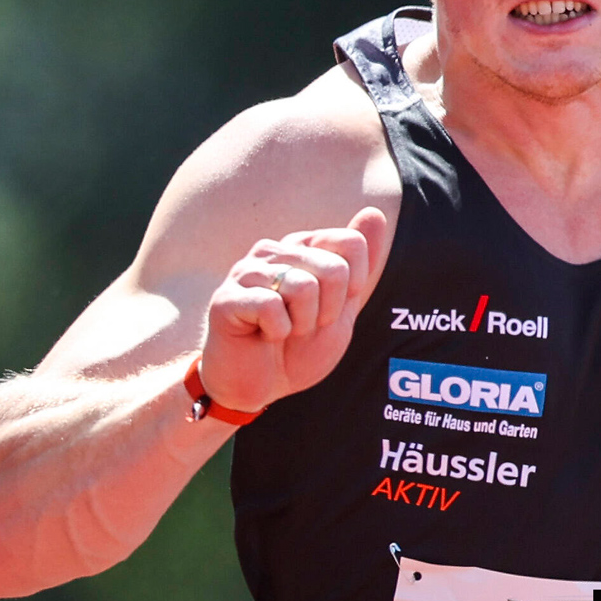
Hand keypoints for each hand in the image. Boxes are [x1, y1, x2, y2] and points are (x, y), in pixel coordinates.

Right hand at [201, 207, 388, 412]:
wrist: (261, 388)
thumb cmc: (298, 349)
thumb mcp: (342, 308)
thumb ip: (360, 262)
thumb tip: (374, 211)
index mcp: (302, 248)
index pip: (351, 243)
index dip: (354, 285)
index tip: (333, 309)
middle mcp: (274, 251)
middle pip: (334, 268)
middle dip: (330, 311)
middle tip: (303, 328)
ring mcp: (247, 271)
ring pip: (303, 286)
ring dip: (303, 324)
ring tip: (283, 332)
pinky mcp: (226, 298)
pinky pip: (271, 307)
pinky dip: (278, 332)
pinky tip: (263, 336)